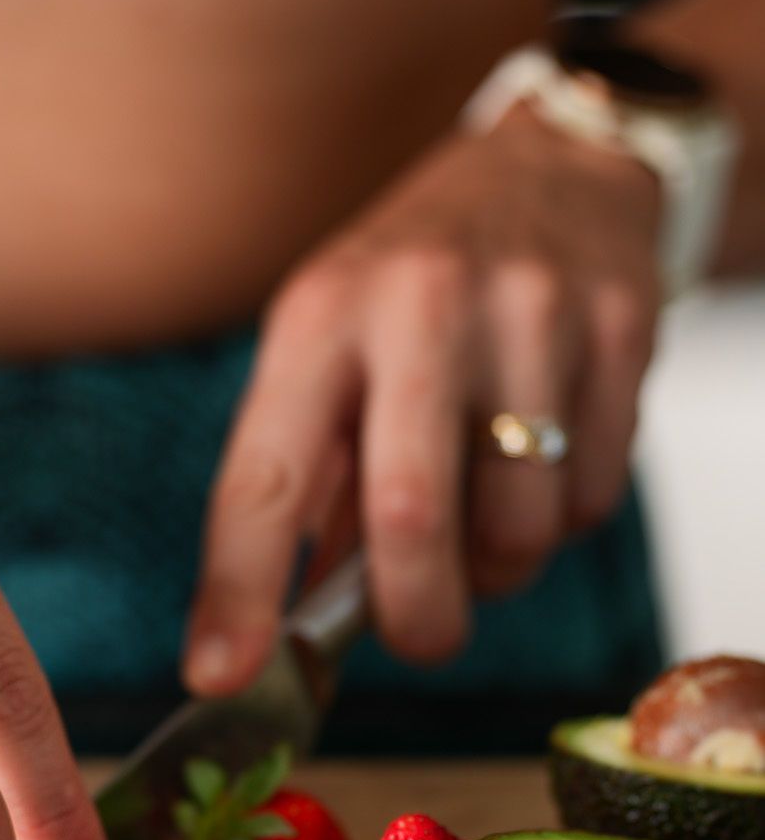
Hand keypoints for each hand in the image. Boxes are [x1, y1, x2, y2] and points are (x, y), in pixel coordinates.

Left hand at [184, 104, 662, 683]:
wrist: (555, 165)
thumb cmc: (415, 286)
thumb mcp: (330, 349)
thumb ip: (310, 484)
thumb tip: (287, 628)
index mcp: (319, 316)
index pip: (264, 475)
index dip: (238, 589)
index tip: (219, 674)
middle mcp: (417, 304)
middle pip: (408, 515)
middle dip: (412, 615)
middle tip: (419, 636)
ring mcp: (527, 311)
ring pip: (517, 524)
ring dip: (498, 570)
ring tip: (486, 522)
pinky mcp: (619, 326)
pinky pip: (593, 498)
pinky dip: (563, 522)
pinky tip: (546, 464)